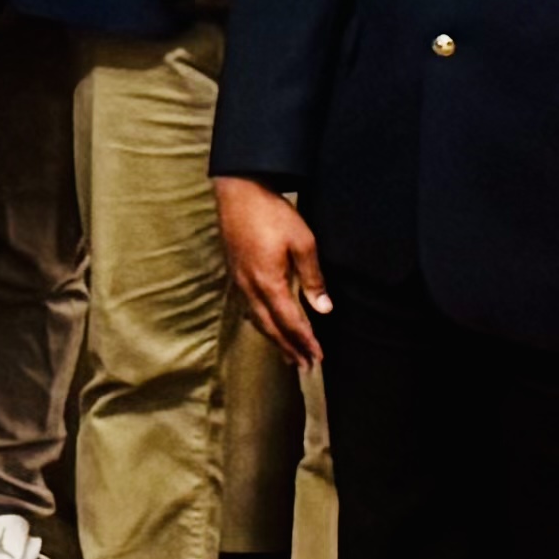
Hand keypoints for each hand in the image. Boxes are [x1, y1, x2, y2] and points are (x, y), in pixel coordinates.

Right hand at [219, 176, 331, 367]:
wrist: (238, 191)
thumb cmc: (272, 213)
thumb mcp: (302, 243)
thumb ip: (313, 278)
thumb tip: (323, 309)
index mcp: (268, 282)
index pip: (290, 321)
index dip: (305, 341)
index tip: (318, 357)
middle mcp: (250, 287)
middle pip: (270, 327)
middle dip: (288, 348)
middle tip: (304, 366)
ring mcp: (239, 281)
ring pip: (257, 319)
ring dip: (274, 339)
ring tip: (288, 354)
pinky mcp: (235, 272)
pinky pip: (248, 307)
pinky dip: (262, 323)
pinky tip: (267, 324)